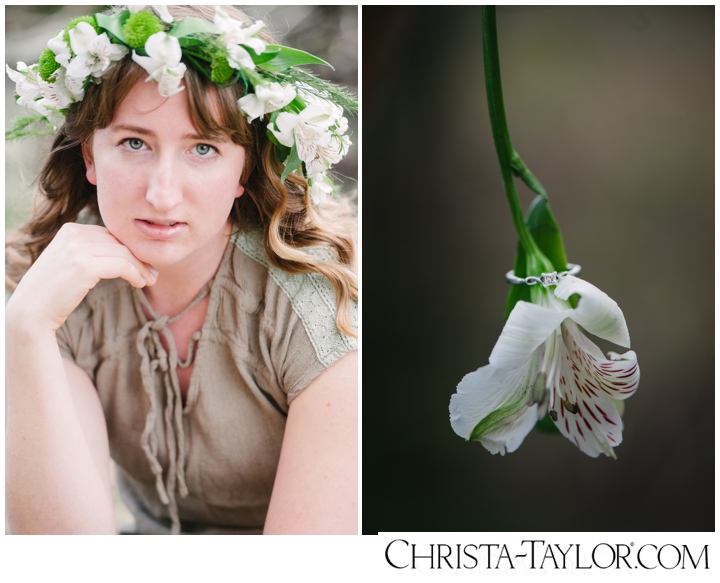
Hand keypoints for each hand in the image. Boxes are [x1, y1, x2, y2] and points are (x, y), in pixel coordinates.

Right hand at [7, 223, 156, 331]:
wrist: (32, 311)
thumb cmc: (54, 291)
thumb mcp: (71, 262)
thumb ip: (91, 251)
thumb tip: (123, 250)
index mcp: (71, 229)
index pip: (111, 234)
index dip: (130, 248)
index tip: (145, 263)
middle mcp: (73, 234)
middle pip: (119, 241)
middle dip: (140, 257)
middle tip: (153, 273)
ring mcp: (77, 249)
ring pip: (124, 253)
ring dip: (141, 267)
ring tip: (150, 280)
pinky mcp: (84, 266)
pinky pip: (122, 265)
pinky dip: (136, 274)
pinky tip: (140, 284)